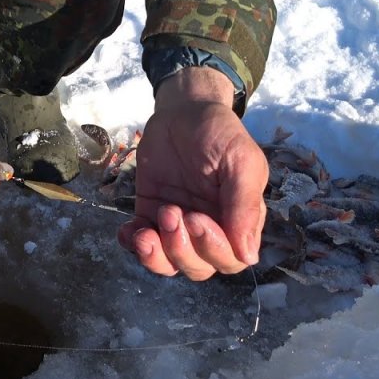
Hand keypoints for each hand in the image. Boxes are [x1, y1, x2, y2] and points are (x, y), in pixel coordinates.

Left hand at [117, 67, 266, 279]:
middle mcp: (209, 229)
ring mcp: (177, 224)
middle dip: (182, 250)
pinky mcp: (149, 213)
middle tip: (171, 212)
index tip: (197, 217)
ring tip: (145, 232)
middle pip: (199, 267)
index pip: (230, 260)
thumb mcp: (241, 161)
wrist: (183, 111)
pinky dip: (132, 244)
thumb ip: (245, 206)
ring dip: (155, 257)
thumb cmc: (219, 132)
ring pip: (169, 263)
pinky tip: (129, 230)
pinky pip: (141, 243)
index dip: (213, 249)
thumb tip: (248, 257)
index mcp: (238, 221)